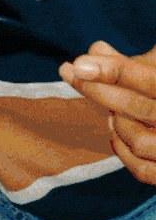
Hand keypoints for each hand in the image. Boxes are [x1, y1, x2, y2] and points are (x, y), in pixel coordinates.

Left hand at [60, 41, 155, 184]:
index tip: (80, 63)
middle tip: (71, 72)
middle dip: (100, 91)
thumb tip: (95, 49)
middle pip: (140, 109)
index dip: (115, 70)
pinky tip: (116, 133)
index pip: (153, 81)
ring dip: (117, 124)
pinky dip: (123, 151)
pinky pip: (143, 170)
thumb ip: (132, 64)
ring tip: (111, 111)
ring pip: (138, 141)